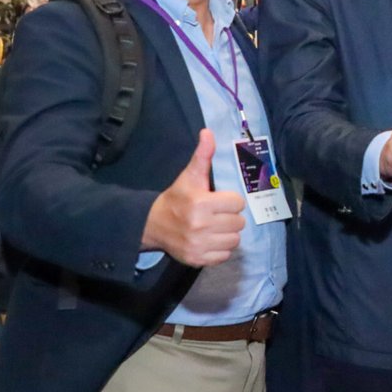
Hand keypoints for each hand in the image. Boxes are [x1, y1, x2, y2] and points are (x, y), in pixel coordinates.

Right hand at [141, 131, 246, 267]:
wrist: (152, 225)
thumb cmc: (176, 198)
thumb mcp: (189, 176)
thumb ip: (202, 156)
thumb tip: (208, 132)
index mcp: (201, 203)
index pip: (237, 203)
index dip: (230, 201)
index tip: (217, 200)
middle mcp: (201, 225)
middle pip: (239, 222)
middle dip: (230, 217)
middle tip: (216, 215)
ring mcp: (199, 244)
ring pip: (235, 240)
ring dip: (227, 234)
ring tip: (214, 227)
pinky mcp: (198, 259)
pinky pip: (225, 256)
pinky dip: (220, 249)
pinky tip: (210, 240)